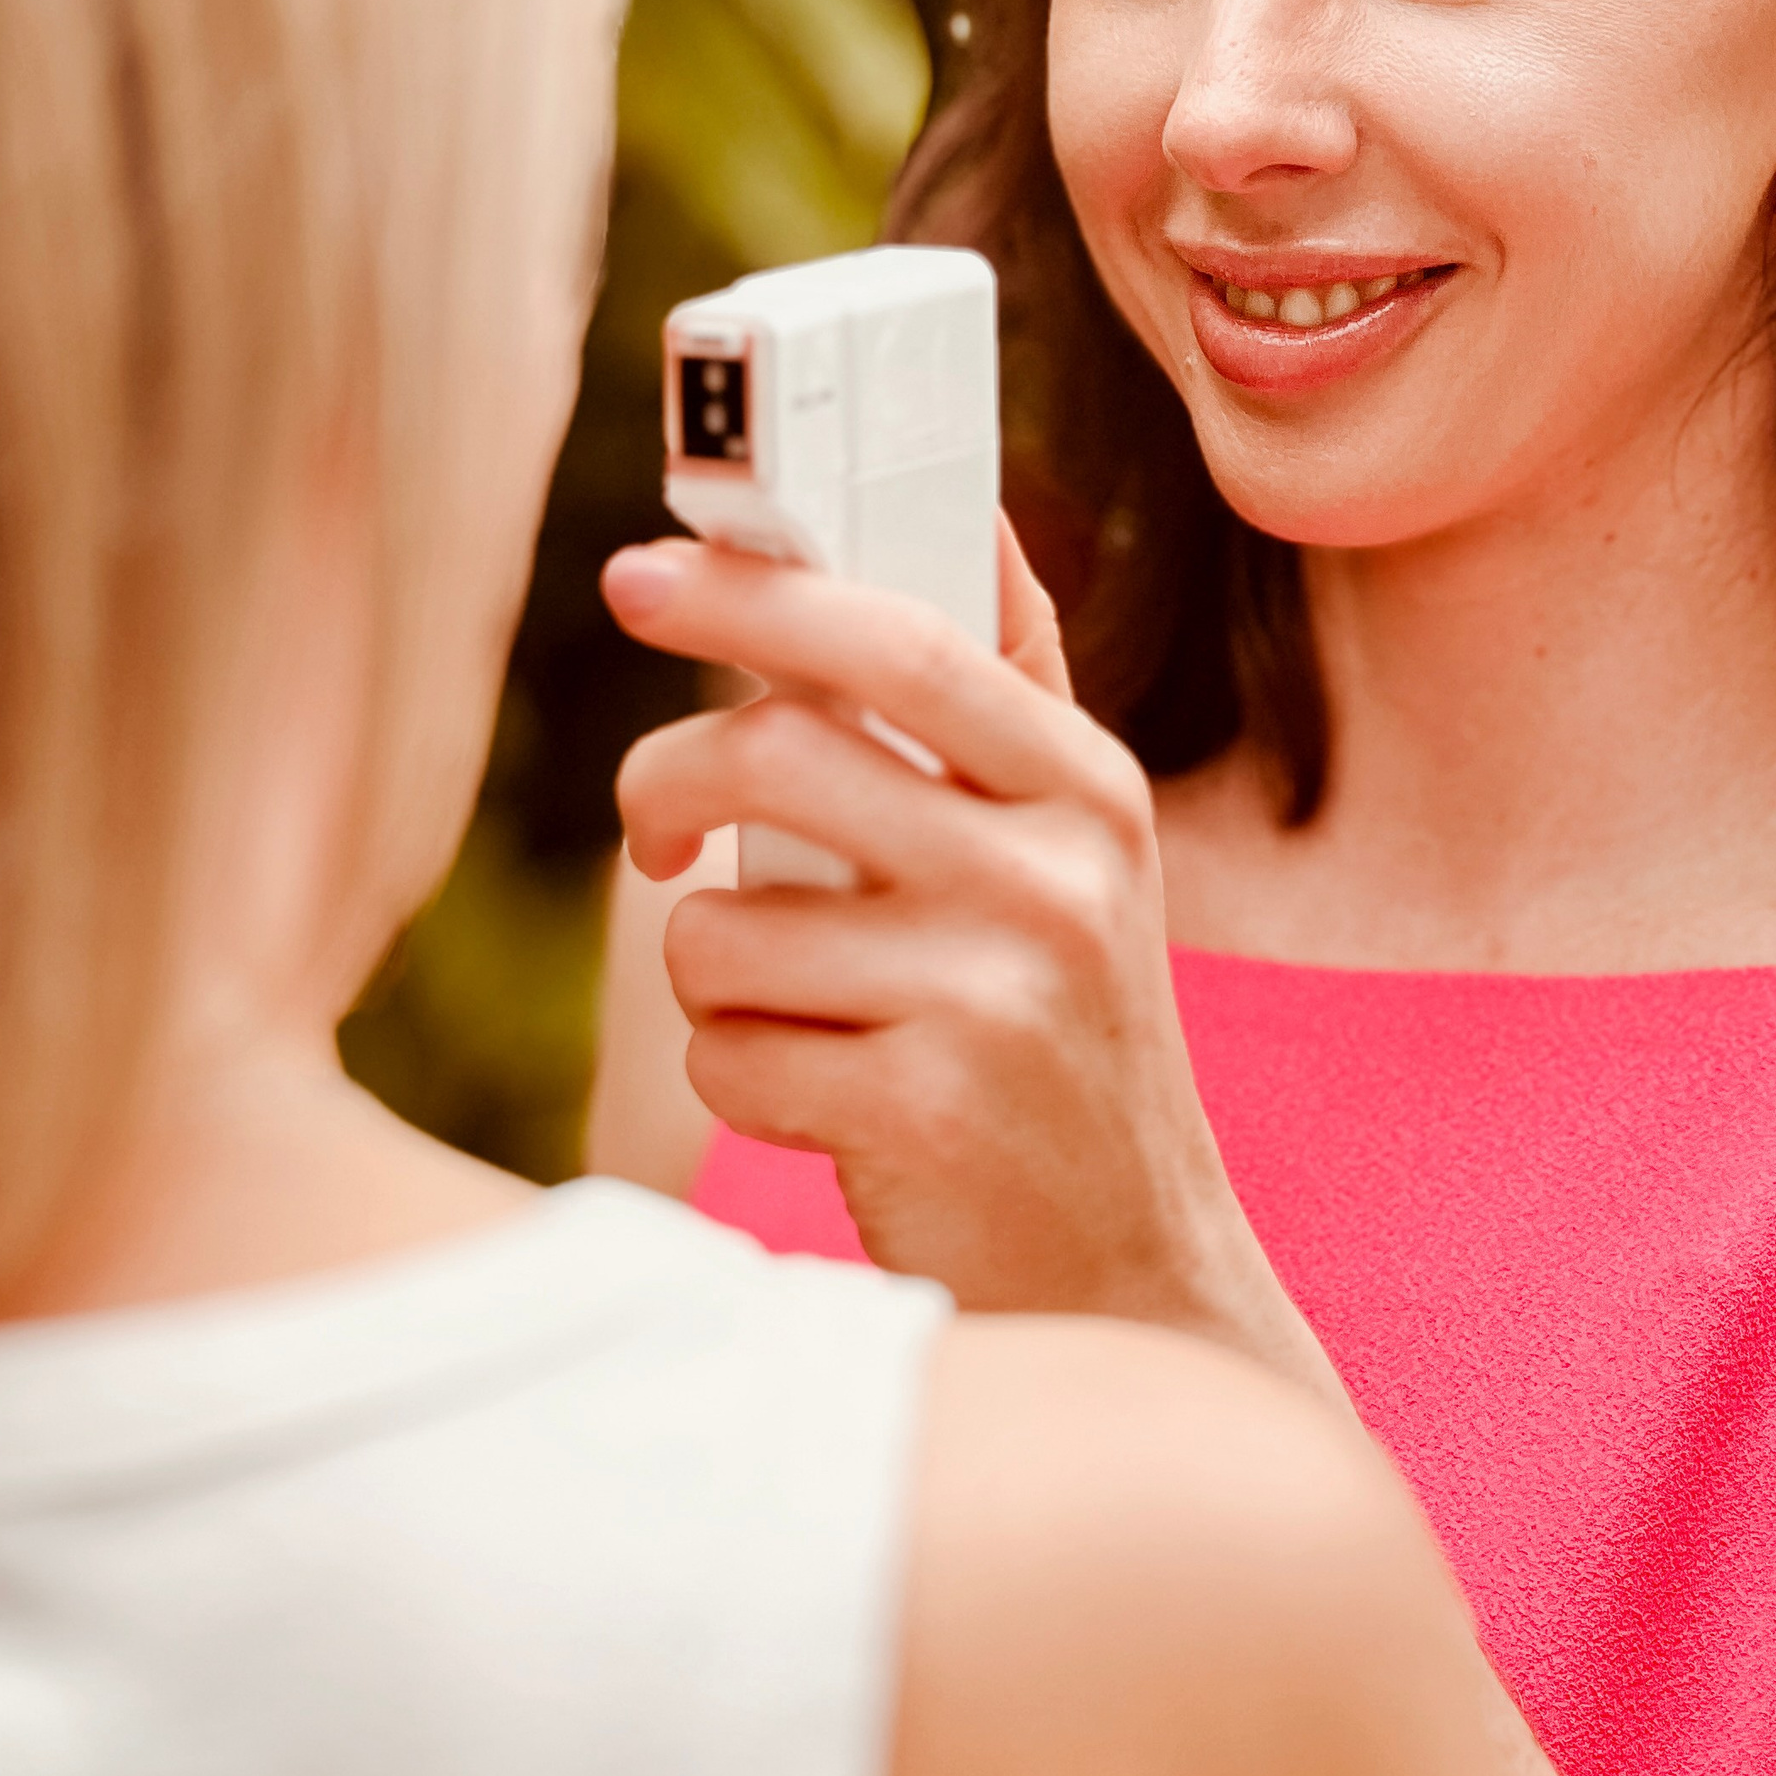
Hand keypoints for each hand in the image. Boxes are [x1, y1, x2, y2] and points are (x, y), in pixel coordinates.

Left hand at [602, 522, 1330, 1383]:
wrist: (1135, 1269)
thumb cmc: (1064, 1031)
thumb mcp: (1078, 854)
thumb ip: (1010, 694)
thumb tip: (968, 506)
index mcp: (1083, 789)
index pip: (903, 639)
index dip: (756, 595)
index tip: (640, 572)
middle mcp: (1055, 879)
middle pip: (776, 753)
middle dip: (664, 784)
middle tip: (653, 827)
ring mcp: (993, 999)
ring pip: (720, 924)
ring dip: (714, 972)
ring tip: (799, 1007)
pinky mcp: (923, 1116)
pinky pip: (726, 1054)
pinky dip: (739, 1075)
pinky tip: (825, 1096)